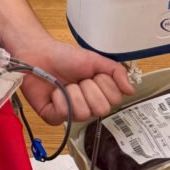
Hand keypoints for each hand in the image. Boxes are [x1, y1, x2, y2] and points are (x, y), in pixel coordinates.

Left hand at [14, 36, 134, 124]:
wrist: (38, 52)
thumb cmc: (64, 56)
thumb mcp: (94, 59)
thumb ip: (115, 71)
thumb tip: (131, 89)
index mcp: (99, 94)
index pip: (115, 100)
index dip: (104, 84)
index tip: (94, 74)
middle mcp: (87, 106)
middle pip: (101, 109)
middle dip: (89, 88)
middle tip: (78, 79)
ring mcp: (71, 114)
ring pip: (83, 113)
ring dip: (73, 92)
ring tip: (65, 84)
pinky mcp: (53, 117)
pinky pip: (63, 114)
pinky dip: (59, 98)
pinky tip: (54, 91)